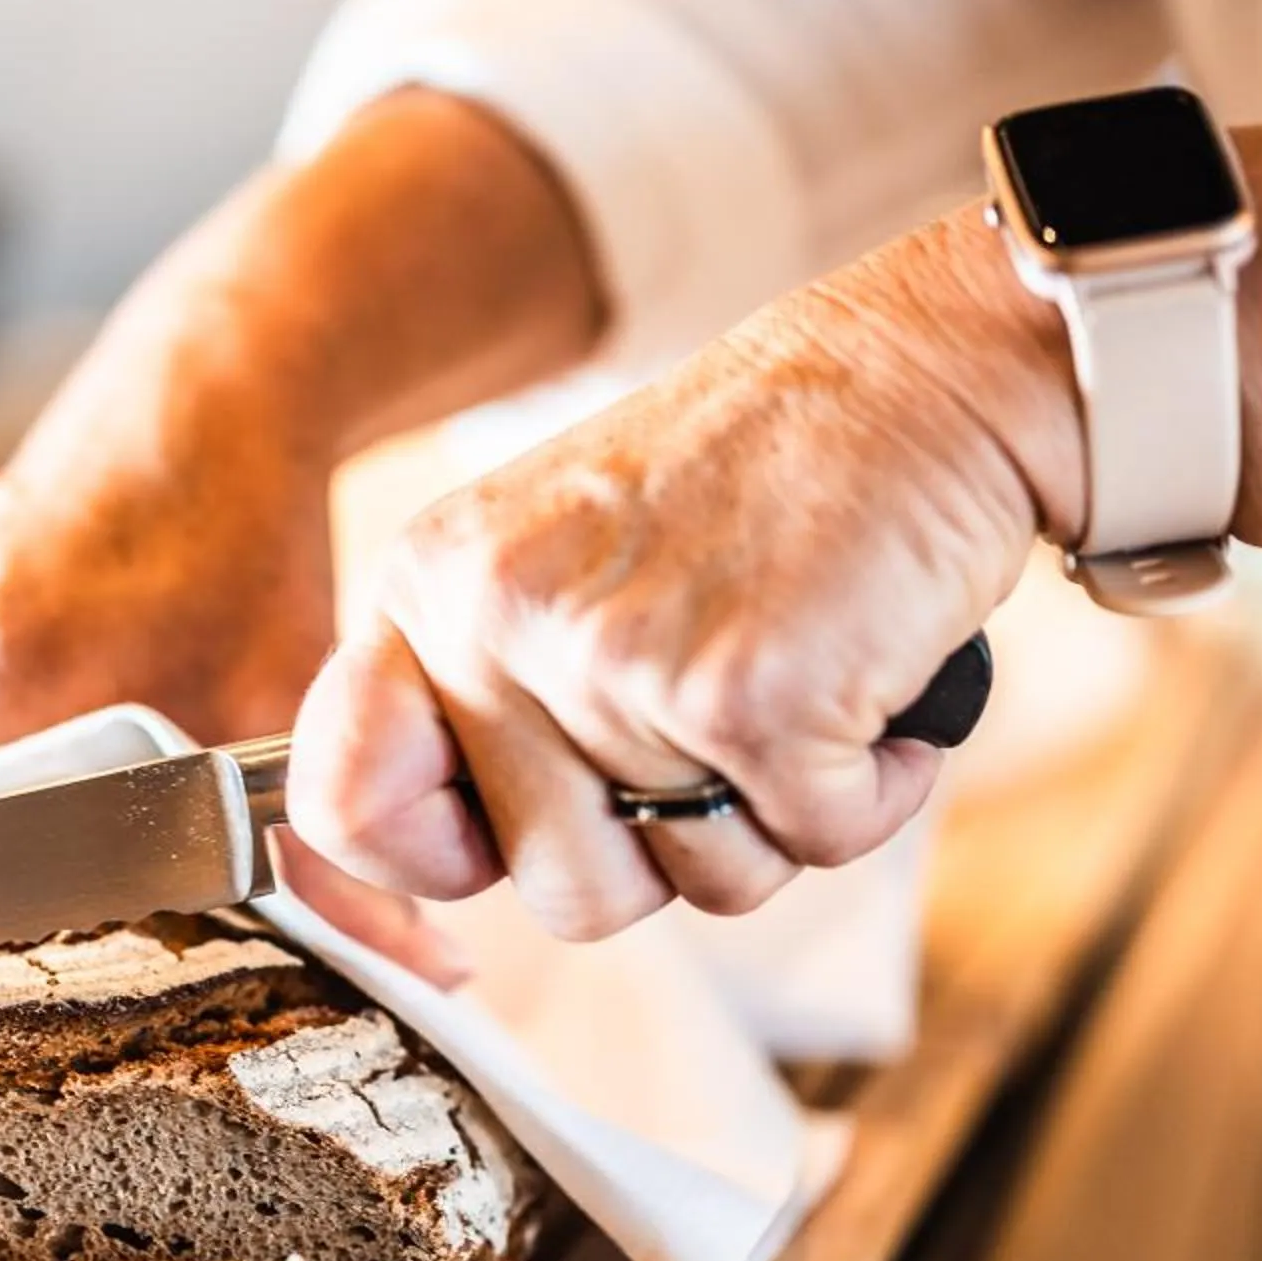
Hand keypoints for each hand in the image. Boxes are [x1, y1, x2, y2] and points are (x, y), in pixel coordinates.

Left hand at [287, 211, 1074, 939]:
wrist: (919, 366)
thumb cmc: (754, 479)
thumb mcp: (554, 553)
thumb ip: (480, 690)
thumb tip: (446, 862)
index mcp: (430, 585)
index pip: (343, 803)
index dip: (432, 863)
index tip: (511, 844)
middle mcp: (499, 621)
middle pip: (561, 894)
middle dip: (669, 848)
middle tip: (724, 726)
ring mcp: (617, 660)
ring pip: (701, 884)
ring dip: (778, 817)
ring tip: (796, 682)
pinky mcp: (746, 694)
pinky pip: (815, 842)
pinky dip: (870, 790)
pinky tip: (868, 680)